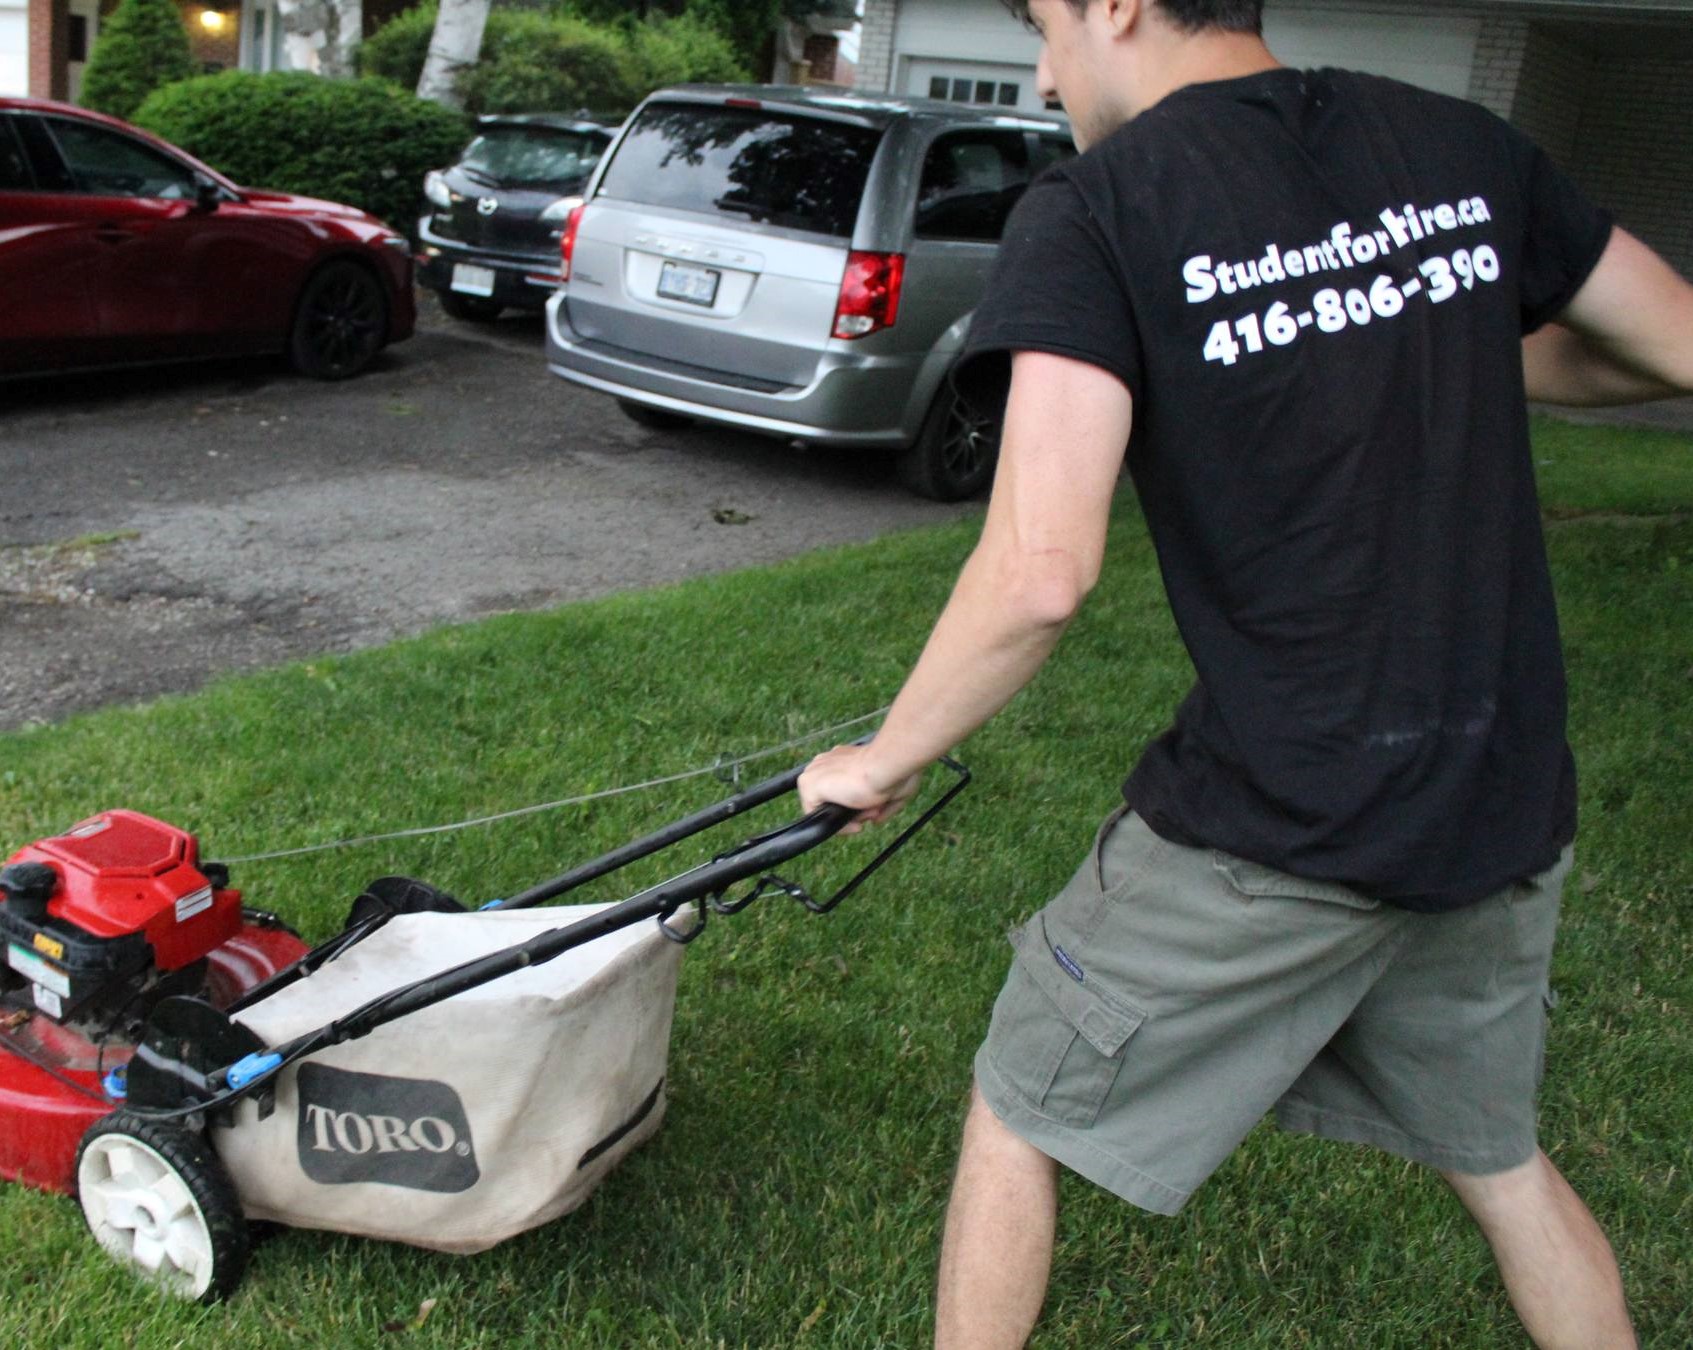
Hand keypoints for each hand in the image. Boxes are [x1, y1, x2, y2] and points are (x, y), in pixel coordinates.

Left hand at [797, 743, 922, 835]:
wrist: (886, 766)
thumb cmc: (895, 772)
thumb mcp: (894, 791)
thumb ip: (883, 805)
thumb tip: (876, 820)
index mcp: (843, 759)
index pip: (841, 787)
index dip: (858, 803)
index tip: (875, 809)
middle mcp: (827, 763)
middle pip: (833, 798)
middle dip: (854, 811)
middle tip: (873, 813)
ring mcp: (816, 772)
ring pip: (826, 806)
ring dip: (847, 818)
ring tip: (867, 815)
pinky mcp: (808, 784)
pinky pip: (816, 814)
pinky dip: (835, 824)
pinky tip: (854, 824)